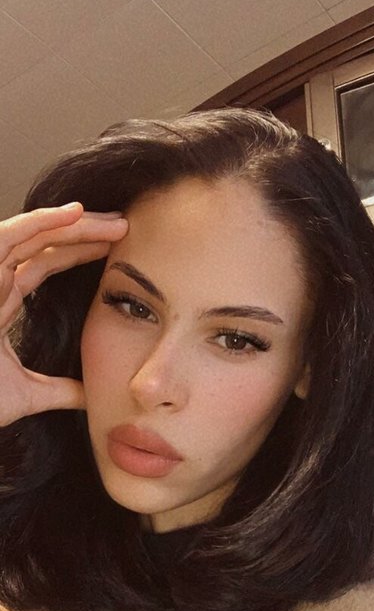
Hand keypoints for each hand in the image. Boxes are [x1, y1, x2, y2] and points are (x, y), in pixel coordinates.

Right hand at [0, 202, 127, 425]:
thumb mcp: (27, 395)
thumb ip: (60, 391)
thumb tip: (90, 397)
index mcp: (1, 303)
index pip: (44, 265)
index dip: (79, 252)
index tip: (116, 248)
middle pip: (42, 245)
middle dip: (84, 232)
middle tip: (124, 226)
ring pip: (31, 234)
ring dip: (73, 224)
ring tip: (112, 219)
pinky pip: (9, 236)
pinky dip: (40, 221)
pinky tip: (74, 214)